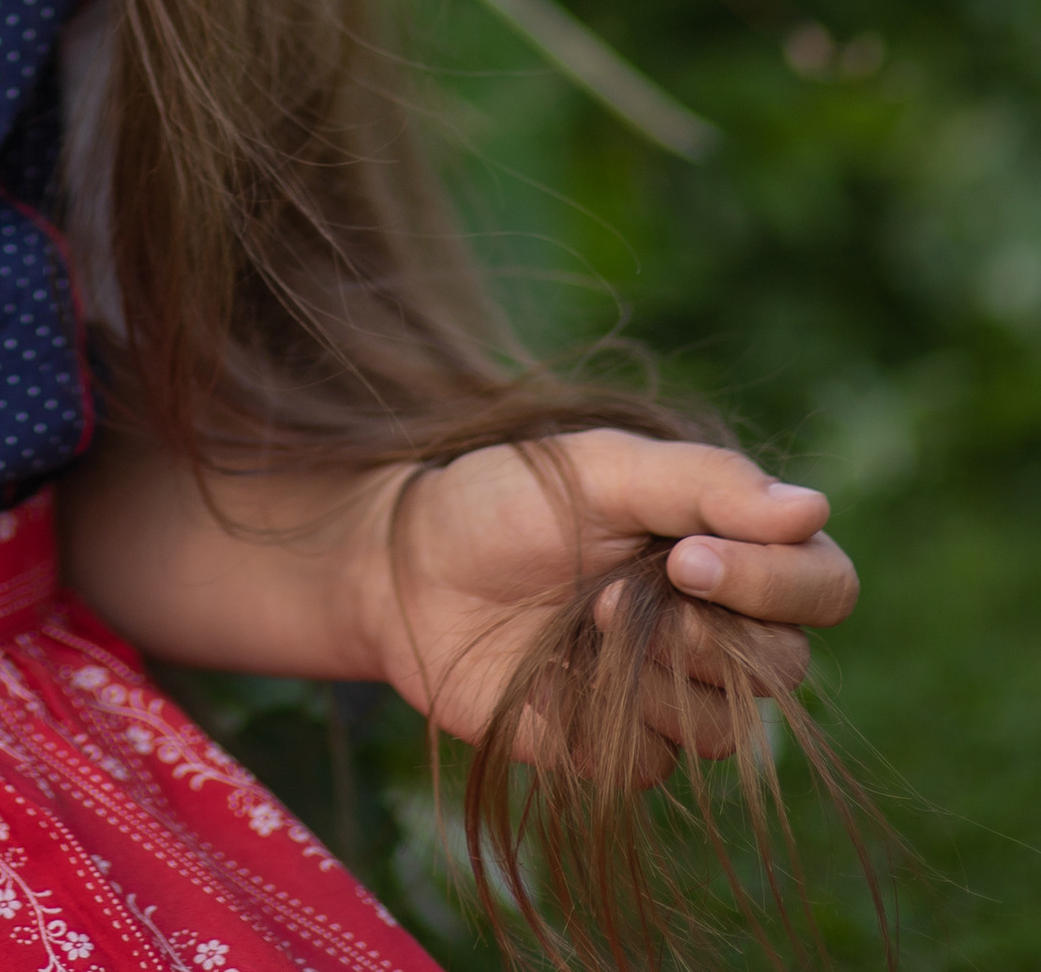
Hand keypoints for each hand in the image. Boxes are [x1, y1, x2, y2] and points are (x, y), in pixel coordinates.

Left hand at [367, 431, 857, 770]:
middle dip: (708, 637)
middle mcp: (717, 626)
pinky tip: (550, 679)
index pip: (825, 585)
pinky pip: (655, 764)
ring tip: (582, 628)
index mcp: (729, 547)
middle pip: (788, 668)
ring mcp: (671, 693)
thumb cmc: (502, 498)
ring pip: (728, 728)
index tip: (685, 557)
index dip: (777, 584)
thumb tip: (816, 507)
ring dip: (654, 680)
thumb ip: (703, 483)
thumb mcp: (598, 466)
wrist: (404, 566)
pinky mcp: (620, 749)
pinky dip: (602, 722)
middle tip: (614, 598)